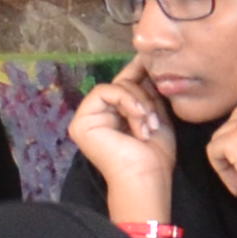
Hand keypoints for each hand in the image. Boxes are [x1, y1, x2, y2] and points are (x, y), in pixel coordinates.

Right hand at [68, 76, 177, 228]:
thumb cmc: (154, 155)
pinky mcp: (81, 122)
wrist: (146, 177)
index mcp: (114, 115)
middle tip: (154, 120)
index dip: (139, 72)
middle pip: (122, 83)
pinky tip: (138, 120)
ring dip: (139, 103)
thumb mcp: (155, 115)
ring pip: (116, 86)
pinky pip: (105, 92)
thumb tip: (144, 60)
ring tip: (148, 126)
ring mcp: (87, 118)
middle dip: (145, 96)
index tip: (154, 64)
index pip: (125, 84)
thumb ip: (148, 92)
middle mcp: (98, 115)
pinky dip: (127, 102)